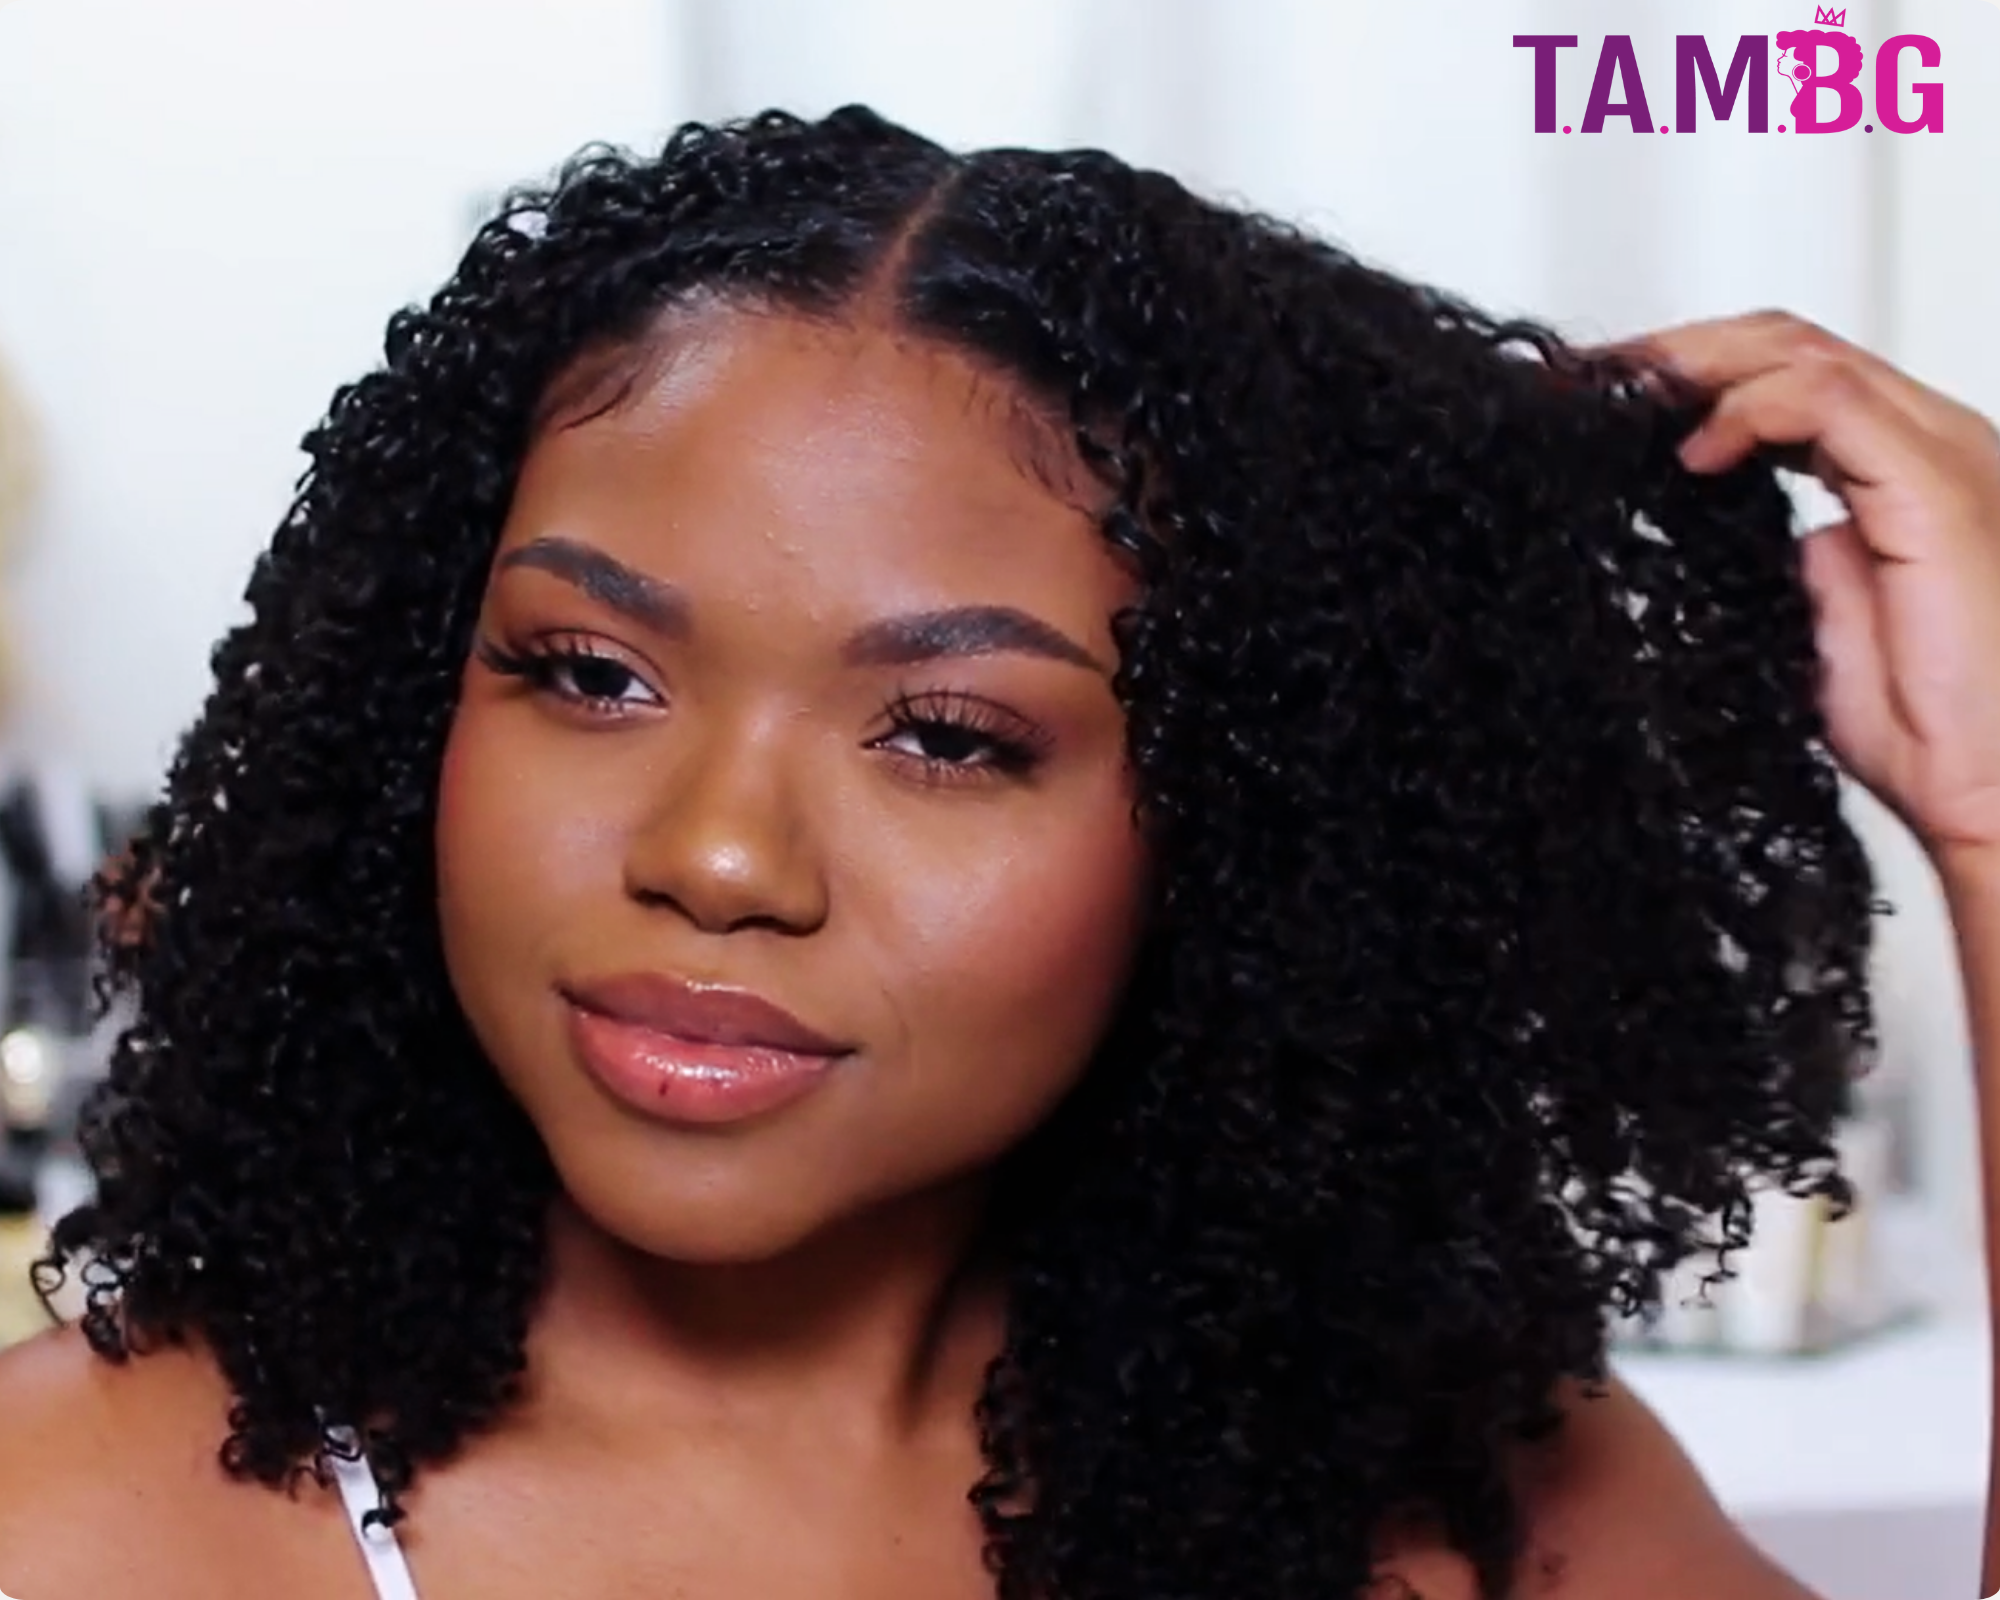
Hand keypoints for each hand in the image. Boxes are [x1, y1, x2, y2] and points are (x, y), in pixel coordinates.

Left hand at [1599, 310, 1999, 879]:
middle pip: (1789, 346)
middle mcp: (1926, 445)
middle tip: (1587, 381)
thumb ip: (1783, 563)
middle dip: (1677, 354)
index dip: (1691, 377)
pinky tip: (1694, 452)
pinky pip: (1829, 403)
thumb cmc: (1927, 729)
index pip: (1786, 381)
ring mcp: (1938, 455)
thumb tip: (1729, 532)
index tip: (1600, 403)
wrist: (1991, 784)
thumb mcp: (1814, 626)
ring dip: (1695, 365)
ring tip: (1619, 396)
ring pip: (1804, 355)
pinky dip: (1747, 412)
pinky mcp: (1934, 486)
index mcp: (1896, 472)